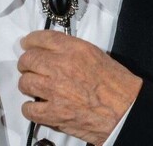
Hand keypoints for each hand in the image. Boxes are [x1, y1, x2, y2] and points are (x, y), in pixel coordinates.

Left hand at [18, 30, 141, 143]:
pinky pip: (30, 109)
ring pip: (26, 83)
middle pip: (29, 59)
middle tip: (28, 68)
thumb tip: (55, 52)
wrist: (127, 111)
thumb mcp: (97, 55)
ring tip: (34, 88)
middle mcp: (61, 66)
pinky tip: (36, 108)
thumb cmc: (118, 86)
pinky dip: (30, 109)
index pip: (42, 38)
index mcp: (74, 50)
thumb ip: (73, 51)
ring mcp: (55, 90)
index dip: (30, 41)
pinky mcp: (54, 113)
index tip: (27, 44)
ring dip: (28, 85)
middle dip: (26, 64)